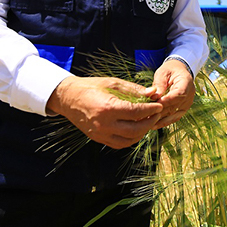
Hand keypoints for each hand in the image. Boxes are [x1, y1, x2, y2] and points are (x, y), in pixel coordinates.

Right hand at [46, 76, 162, 148]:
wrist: (68, 98)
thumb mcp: (113, 83)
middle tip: (157, 114)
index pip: (136, 112)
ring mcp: (101, 134)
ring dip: (142, 132)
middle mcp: (104, 124)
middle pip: (136, 129)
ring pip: (129, 140)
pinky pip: (120, 144)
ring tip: (148, 120)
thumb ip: (134, 90)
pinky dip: (131, 138)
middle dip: (150, 122)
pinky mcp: (98, 139)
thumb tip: (153, 93)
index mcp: (108, 108)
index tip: (159, 105)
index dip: (151, 109)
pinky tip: (136, 128)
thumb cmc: (90, 87)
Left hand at [151, 58, 194, 128]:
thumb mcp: (163, 72)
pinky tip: (154, 126)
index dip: (167, 101)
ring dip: (161, 120)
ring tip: (148, 124)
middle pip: (175, 106)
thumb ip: (159, 84)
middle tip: (145, 116)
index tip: (155, 105)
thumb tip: (154, 96)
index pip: (178, 94)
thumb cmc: (170, 70)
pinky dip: (164, 122)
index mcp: (186, 82)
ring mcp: (187, 104)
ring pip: (174, 115)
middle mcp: (189, 95)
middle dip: (160, 112)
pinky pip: (174, 117)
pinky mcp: (182, 109)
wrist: (179, 71)